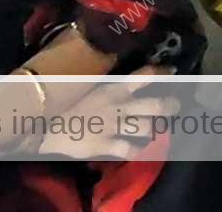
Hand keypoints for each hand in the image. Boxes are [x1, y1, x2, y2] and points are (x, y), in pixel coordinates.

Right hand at [36, 66, 179, 159]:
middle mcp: (120, 105)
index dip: (162, 73)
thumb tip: (127, 74)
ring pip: (148, 127)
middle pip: (155, 105)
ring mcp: (115, 126)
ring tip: (154, 129)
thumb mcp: (92, 86)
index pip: (145, 76)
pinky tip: (139, 148)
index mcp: (115, 88)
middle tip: (175, 106)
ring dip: (154, 129)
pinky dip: (138, 150)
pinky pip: (131, 149)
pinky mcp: (107, 145)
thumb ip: (112, 84)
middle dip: (170, 105)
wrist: (46, 126)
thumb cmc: (68, 104)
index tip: (173, 72)